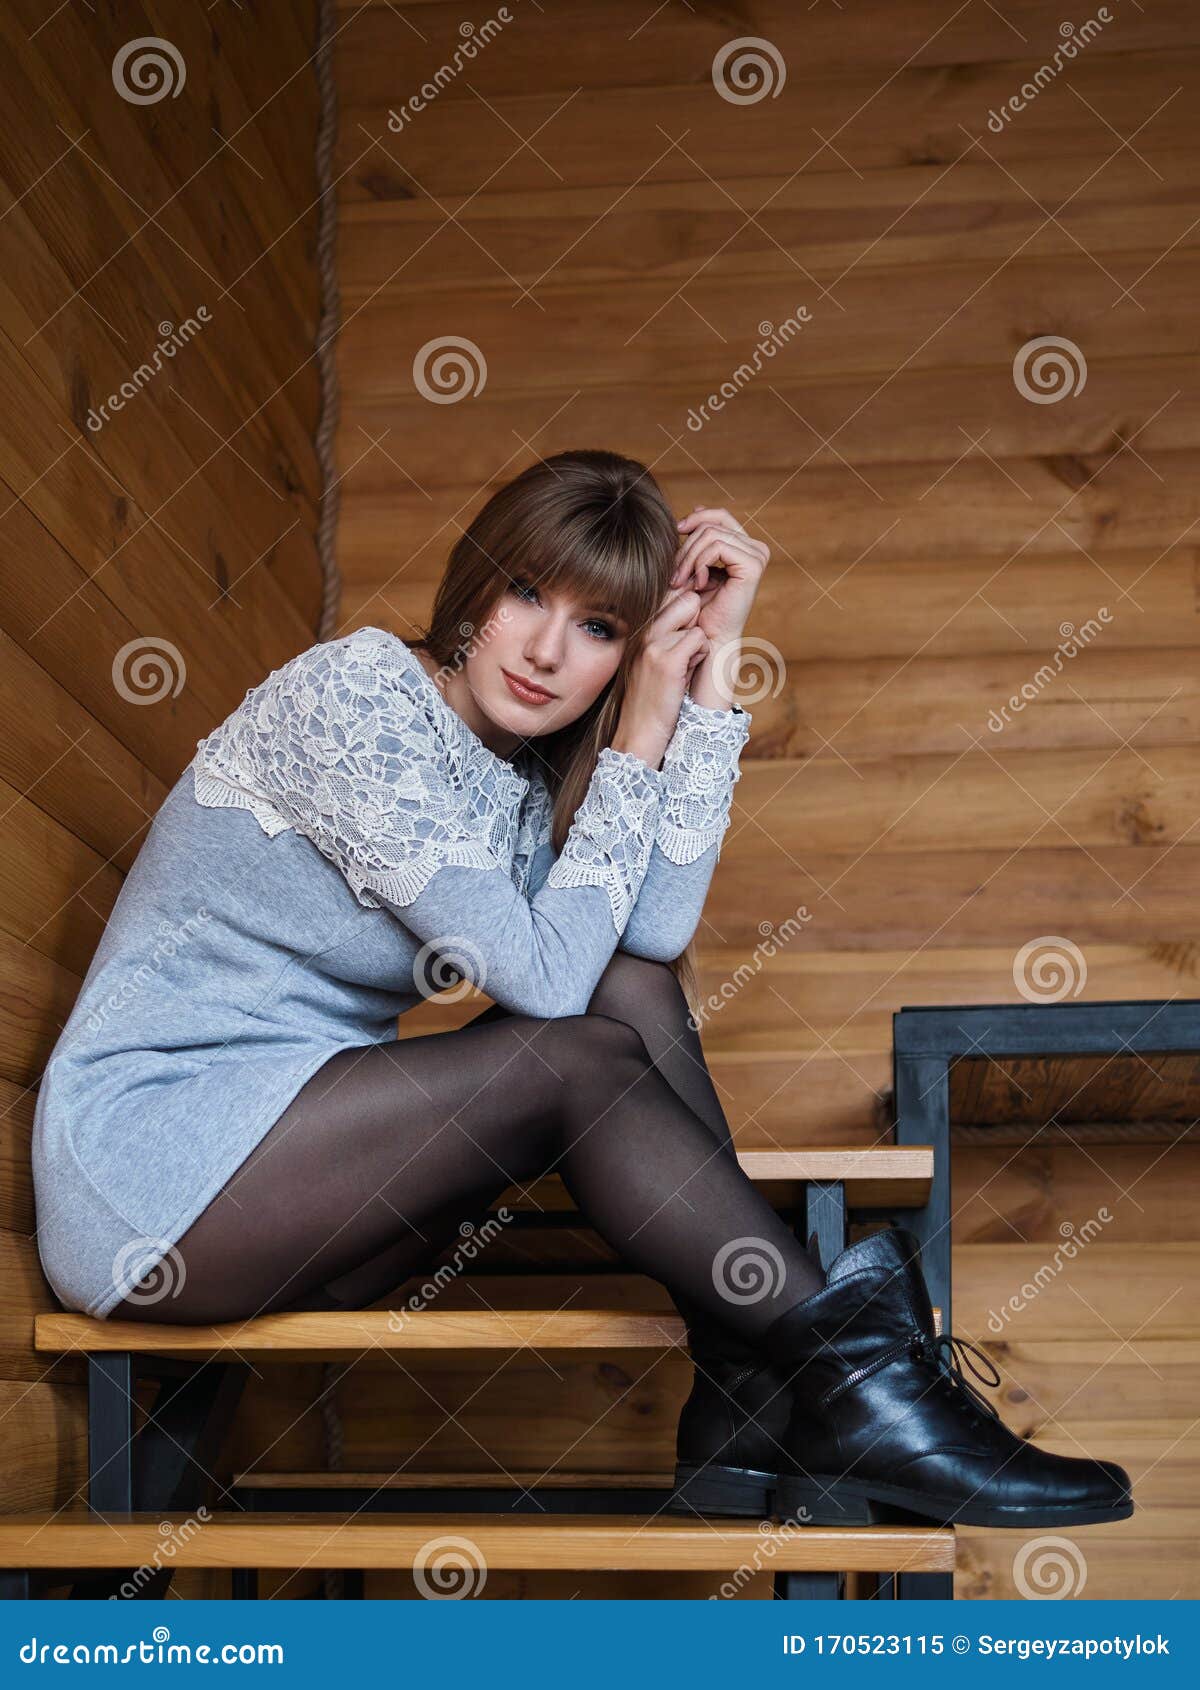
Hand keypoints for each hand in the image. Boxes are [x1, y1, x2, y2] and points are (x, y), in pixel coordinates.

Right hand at [611, 586, 710, 768]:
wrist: (639, 733)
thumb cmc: (651, 699)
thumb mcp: (651, 661)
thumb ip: (665, 634)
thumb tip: (692, 605)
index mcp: (639, 630)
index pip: (672, 594)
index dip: (689, 610)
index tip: (688, 633)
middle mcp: (643, 632)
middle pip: (687, 599)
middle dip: (696, 623)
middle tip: (687, 654)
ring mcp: (653, 645)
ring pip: (696, 622)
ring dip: (698, 645)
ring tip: (683, 668)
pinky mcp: (666, 661)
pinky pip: (699, 639)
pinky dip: (700, 656)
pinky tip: (686, 675)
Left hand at [670, 505, 768, 646]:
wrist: (707, 639)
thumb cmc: (697, 608)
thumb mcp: (693, 564)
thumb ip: (697, 538)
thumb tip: (698, 506)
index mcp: (743, 546)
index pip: (718, 516)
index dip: (695, 518)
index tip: (675, 532)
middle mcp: (755, 548)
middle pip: (712, 523)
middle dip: (687, 546)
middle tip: (674, 574)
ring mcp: (756, 555)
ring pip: (711, 534)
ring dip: (689, 558)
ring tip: (681, 581)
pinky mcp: (753, 565)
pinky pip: (717, 546)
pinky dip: (699, 563)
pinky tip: (697, 584)